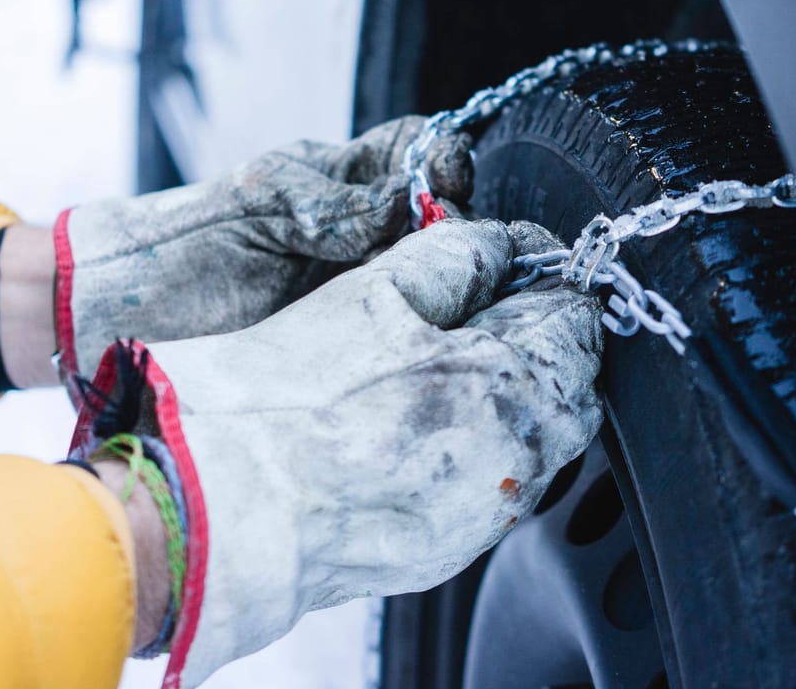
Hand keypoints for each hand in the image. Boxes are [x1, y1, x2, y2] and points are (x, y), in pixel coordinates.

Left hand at [49, 116, 473, 374]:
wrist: (104, 322)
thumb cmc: (169, 252)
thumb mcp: (255, 213)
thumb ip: (335, 207)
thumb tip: (417, 200)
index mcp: (328, 180)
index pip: (413, 149)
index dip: (443, 160)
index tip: (451, 187)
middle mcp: (349, 230)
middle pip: (436, 217)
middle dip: (458, 232)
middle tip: (450, 257)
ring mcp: (348, 286)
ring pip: (427, 275)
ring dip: (446, 284)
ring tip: (446, 302)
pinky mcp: (342, 341)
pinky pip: (397, 328)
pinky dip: (419, 329)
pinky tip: (421, 339)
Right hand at [71, 218, 603, 684]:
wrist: (220, 506)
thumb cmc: (282, 400)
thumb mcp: (373, 291)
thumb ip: (458, 256)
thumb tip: (505, 246)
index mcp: (505, 376)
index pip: (574, 313)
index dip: (548, 278)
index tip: (522, 264)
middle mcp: (515, 454)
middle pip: (575, 383)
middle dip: (546, 343)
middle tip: (492, 313)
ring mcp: (485, 511)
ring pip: (544, 443)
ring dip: (522, 401)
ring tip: (454, 374)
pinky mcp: (450, 550)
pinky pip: (500, 489)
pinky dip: (486, 453)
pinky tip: (429, 434)